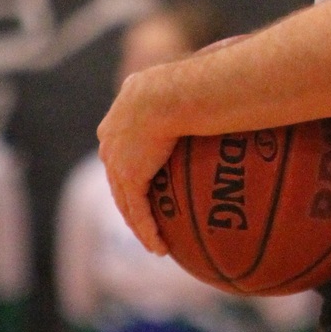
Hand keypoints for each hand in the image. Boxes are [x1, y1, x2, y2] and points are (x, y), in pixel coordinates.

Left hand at [98, 69, 177, 254]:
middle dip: (130, 200)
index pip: (121, 148)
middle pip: (117, 177)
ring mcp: (116, 161)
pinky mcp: (129, 178)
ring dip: (139, 224)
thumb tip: (219, 88)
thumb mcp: (181, 84)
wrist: (169, 93)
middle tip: (144, 217)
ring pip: (125, 200)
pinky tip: (158, 248)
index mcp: (120, 116)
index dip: (130, 166)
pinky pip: (137, 212)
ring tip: (153, 242)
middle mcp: (111, 139)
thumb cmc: (186, 83)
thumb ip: (188, 93)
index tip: (142, 179)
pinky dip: (147, 232)